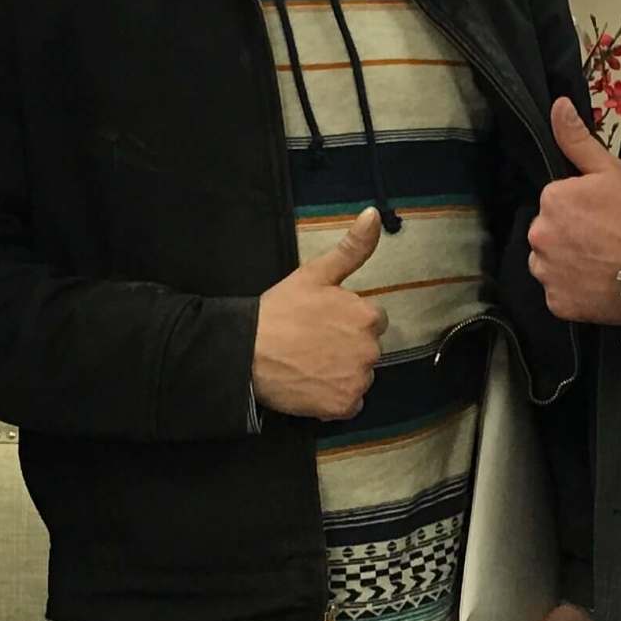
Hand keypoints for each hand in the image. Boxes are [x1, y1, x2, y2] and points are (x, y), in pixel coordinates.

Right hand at [252, 207, 388, 419]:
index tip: (323, 323)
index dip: (348, 321)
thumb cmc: (279, 311)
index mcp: (368, 316)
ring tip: (310, 365)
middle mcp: (370, 350)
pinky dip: (335, 398)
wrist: (246, 353)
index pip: (372, 321)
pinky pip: (349, 403)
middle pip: (368, 350)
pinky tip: (312, 386)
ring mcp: (357, 381)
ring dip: (343, 373)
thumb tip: (374, 213)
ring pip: (360, 376)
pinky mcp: (343, 406)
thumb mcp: (315, 273)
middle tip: (313, 344)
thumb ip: (352, 247)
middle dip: (348, 347)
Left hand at [528, 96, 620, 323]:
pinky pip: (558, 293)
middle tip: (604, 240)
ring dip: (566, 263)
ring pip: (549, 263)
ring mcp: (546, 273)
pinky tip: (597, 284)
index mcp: (550, 200)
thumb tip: (557, 105)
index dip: (581, 207)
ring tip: (600, 263)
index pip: (556, 201)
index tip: (604, 215)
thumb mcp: (612, 170)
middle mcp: (538, 236)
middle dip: (569, 234)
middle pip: (549, 232)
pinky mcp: (556, 304)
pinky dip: (573, 290)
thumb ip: (577, 139)